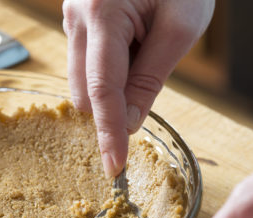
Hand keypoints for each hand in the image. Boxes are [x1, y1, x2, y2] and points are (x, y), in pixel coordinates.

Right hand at [62, 0, 213, 176]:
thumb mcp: (181, 26)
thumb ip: (150, 78)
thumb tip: (129, 123)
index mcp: (102, 12)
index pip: (102, 90)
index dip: (108, 133)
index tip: (113, 167)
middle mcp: (76, 16)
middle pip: (85, 91)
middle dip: (113, 105)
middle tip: (150, 77)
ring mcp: (71, 17)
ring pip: (83, 80)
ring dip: (113, 86)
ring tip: (145, 49)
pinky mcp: (75, 20)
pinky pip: (86, 63)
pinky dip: (109, 71)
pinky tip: (133, 45)